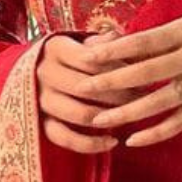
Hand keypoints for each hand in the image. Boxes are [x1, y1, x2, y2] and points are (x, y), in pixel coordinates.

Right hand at [35, 33, 129, 155]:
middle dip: (117, 95)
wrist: (49, 72)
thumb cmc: (79, 55)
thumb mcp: (89, 42)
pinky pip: (65, 138)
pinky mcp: (41, 124)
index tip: (140, 73)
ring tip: (129, 116)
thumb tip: (117, 38)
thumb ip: (104, 42)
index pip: (88, 59)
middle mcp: (42, 73)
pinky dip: (90, 144)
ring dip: (108, 118)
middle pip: (85, 88)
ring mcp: (40, 100)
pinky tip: (113, 142)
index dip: (116, 67)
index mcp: (54, 47)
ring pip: (78, 114)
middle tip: (142, 97)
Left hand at [71, 14, 181, 148]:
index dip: (114, 50)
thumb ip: (163, 35)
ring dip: (129, 113)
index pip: (144, 42)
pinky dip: (157, 132)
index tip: (86, 57)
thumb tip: (121, 42)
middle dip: (112, 82)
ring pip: (161, 101)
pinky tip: (135, 141)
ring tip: (100, 120)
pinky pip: (181, 121)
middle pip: (147, 72)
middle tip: (83, 90)